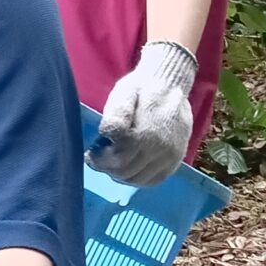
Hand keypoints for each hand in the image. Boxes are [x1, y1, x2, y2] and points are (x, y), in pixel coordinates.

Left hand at [89, 41, 195, 186]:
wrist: (170, 84)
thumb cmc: (142, 88)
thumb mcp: (125, 92)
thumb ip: (118, 113)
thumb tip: (107, 133)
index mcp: (145, 134)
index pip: (117, 160)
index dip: (100, 160)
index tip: (90, 154)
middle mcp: (159, 149)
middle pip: (126, 173)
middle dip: (107, 169)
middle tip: (97, 160)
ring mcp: (169, 157)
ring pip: (139, 180)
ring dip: (121, 176)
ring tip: (112, 164)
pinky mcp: (175, 160)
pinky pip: (154, 180)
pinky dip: (138, 179)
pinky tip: (129, 169)